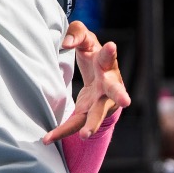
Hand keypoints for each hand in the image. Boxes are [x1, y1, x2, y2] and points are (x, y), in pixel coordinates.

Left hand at [43, 21, 130, 143]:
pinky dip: (62, 132)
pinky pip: (75, 124)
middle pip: (115, 91)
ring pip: (97, 115)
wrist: (100, 74)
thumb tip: (65, 43)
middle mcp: (109, 85)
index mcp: (107, 64)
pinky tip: (47, 139)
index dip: (109, 52)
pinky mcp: (88, 113)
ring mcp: (100, 102)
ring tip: (84, 135)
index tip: (110, 46)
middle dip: (119, 95)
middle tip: (126, 101)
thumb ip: (76, 34)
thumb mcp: (85, 39)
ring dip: (91, 125)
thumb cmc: (93, 53)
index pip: (108, 57)